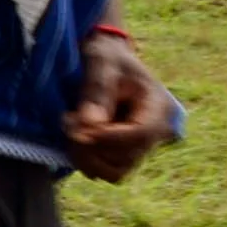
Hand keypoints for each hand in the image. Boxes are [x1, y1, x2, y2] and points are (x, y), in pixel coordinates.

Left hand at [64, 31, 174, 182]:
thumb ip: (97, 92)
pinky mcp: (123, 153)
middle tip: (67, 121)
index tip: (77, 127)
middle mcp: (156, 132)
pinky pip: (106, 171)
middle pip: (126, 158)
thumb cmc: (106, 56)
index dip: (107, 136)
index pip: (140, 135)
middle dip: (91, 146)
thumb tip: (90, 125)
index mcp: (159, 107)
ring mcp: (140, 146)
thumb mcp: (101, 63)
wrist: (105, 59)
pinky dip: (87, 161)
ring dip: (86, 157)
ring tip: (70, 130)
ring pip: (115, 171)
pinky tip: (74, 138)